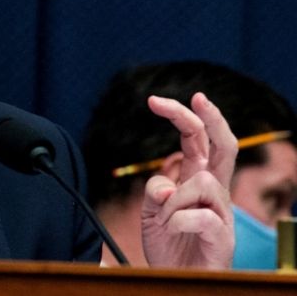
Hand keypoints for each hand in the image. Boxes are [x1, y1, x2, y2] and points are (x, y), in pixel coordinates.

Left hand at [141, 92, 236, 268]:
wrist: (176, 280)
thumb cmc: (168, 244)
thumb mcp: (150, 212)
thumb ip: (153, 191)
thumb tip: (163, 185)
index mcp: (195, 180)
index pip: (196, 141)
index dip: (183, 118)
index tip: (155, 101)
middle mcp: (213, 192)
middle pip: (225, 147)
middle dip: (213, 119)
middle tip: (198, 97)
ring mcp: (222, 213)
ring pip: (202, 181)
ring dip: (173, 199)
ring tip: (165, 221)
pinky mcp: (223, 236)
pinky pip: (199, 215)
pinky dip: (176, 220)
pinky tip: (171, 231)